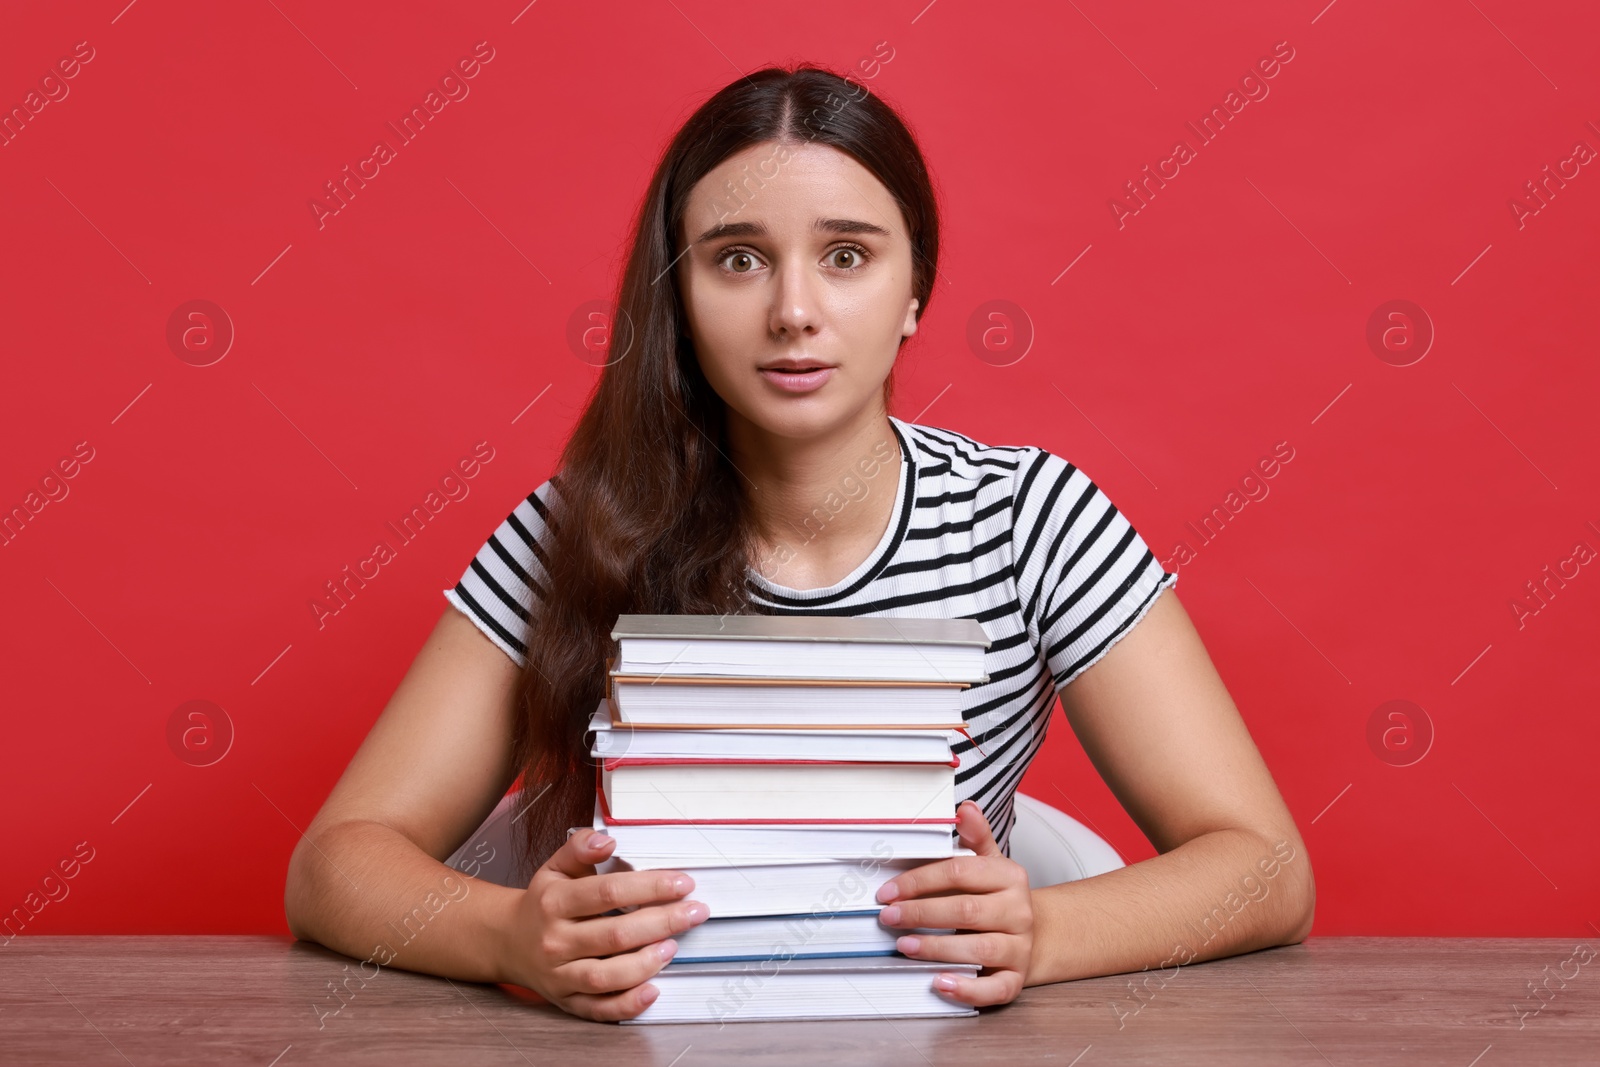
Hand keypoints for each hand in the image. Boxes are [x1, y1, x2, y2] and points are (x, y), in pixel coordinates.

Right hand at [501, 828, 710, 1020]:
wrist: (507, 941)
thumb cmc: (542, 902)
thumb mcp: (554, 867)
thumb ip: (579, 848)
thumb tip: (607, 841)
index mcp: (554, 902)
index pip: (608, 892)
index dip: (649, 887)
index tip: (683, 883)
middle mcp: (555, 941)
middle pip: (614, 935)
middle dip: (661, 922)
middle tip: (695, 912)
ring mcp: (560, 975)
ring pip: (606, 976)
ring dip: (645, 964)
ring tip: (673, 947)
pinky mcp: (566, 1001)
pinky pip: (598, 1009)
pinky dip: (627, 1004)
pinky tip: (653, 990)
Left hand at [874, 799, 1033, 1006]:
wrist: (1033, 936)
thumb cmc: (997, 897)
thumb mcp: (989, 863)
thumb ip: (975, 838)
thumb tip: (965, 808)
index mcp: (1009, 876)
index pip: (961, 872)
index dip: (920, 880)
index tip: (888, 891)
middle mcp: (1019, 911)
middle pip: (966, 910)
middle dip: (921, 913)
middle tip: (888, 917)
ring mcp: (1020, 947)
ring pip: (979, 948)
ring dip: (937, 948)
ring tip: (904, 946)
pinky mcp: (1016, 979)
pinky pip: (995, 989)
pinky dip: (967, 989)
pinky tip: (939, 983)